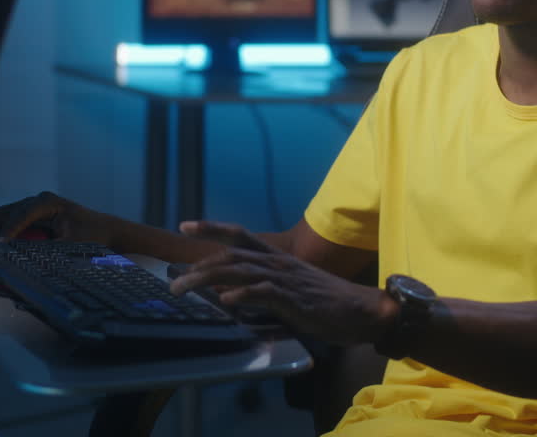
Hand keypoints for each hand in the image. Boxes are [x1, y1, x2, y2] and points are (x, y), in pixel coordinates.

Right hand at [0, 191, 117, 246]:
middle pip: (0, 213)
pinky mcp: (26, 219)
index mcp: (47, 202)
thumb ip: (49, 252)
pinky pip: (3, 225)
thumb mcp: (72, 245)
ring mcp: (28, 208)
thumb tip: (24, 264)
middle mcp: (35, 202)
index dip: (8, 231)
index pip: (20, 214)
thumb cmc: (92, 236)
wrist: (105, 231)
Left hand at [168, 221, 395, 345]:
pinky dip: (241, 295)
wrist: (363, 310)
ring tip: (183, 289)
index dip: (212, 227)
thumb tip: (236, 294)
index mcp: (277, 258)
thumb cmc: (328, 302)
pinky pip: (263, 293)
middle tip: (174, 282)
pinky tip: (225, 300)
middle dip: (198, 265)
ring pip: (239, 271)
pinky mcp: (294, 299)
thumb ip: (266, 288)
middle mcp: (278, 263)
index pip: (240, 235)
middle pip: (231, 255)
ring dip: (207, 279)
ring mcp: (286, 279)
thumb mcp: (292, 289)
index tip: (185, 225)